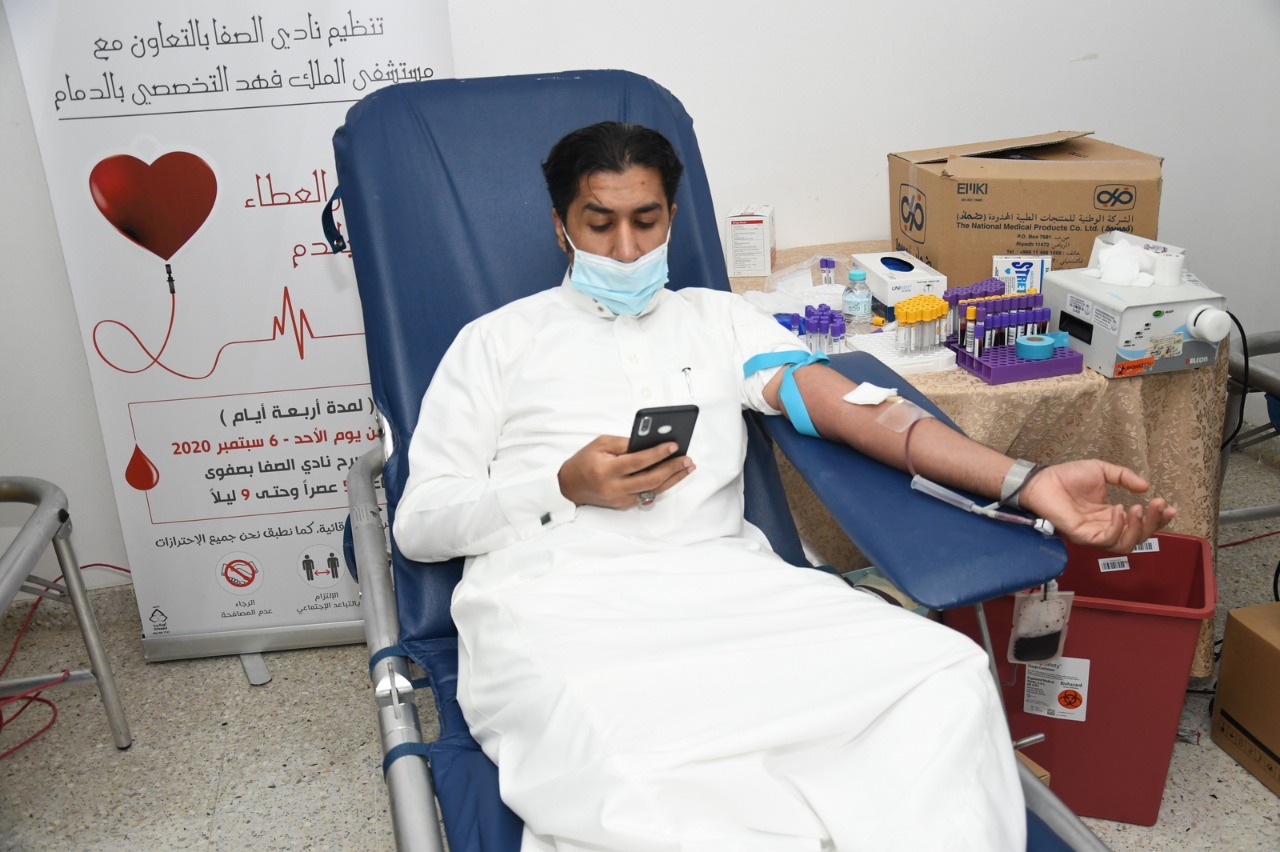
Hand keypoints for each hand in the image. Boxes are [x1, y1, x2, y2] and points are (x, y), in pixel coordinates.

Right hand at [557, 435, 694, 509]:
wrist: (570, 486)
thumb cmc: (585, 461)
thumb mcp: (601, 444)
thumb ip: (625, 443)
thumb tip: (651, 442)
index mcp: (607, 470)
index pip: (637, 462)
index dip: (657, 454)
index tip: (673, 446)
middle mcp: (615, 488)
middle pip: (650, 479)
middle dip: (672, 468)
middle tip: (687, 459)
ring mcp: (621, 500)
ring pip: (653, 490)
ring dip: (673, 479)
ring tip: (687, 467)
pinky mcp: (624, 505)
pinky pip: (647, 495)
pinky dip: (662, 485)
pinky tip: (673, 476)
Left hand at [1018, 460, 1176, 552]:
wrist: (1043, 479)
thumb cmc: (1068, 476)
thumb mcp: (1102, 471)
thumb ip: (1124, 478)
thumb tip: (1145, 487)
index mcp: (1111, 515)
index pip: (1140, 524)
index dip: (1157, 518)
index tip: (1170, 506)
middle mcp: (1105, 528)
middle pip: (1137, 538)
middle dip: (1153, 523)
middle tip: (1160, 505)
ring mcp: (1093, 534)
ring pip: (1125, 544)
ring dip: (1137, 528)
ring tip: (1137, 507)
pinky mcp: (1082, 536)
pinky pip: (1106, 540)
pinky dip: (1117, 527)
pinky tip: (1119, 509)